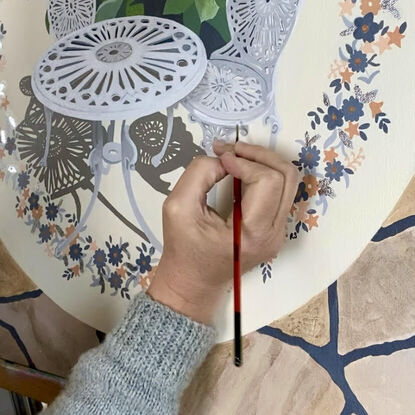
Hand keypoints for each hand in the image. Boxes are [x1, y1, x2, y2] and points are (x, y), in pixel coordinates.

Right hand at [147, 141, 298, 324]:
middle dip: (258, 155)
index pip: (268, 181)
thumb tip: (225, 159)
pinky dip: (263, 174)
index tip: (219, 157)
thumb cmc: (183, 249)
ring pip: (288, 181)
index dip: (244, 161)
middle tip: (230, 150)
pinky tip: (241, 171)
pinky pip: (279, 192)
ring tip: (236, 156)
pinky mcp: (274, 229)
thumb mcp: (177, 206)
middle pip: (286, 176)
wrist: (192, 282)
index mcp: (254, 233)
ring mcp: (278, 232)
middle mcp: (274, 233)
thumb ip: (199, 173)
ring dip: (263, 162)